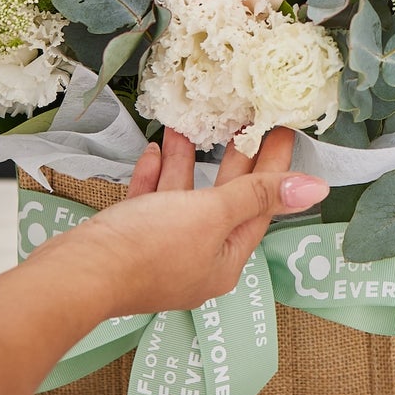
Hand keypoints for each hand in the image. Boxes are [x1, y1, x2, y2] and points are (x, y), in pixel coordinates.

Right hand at [75, 128, 327, 316]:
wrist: (77, 275)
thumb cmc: (149, 247)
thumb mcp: (211, 214)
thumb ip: (258, 195)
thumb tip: (317, 189)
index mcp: (224, 260)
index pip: (260, 206)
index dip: (274, 166)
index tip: (281, 129)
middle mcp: (196, 260)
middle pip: (224, 201)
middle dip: (233, 159)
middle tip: (245, 119)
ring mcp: (161, 253)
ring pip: (183, 198)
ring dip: (188, 162)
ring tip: (189, 126)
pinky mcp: (130, 242)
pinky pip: (151, 204)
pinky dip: (155, 177)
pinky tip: (156, 150)